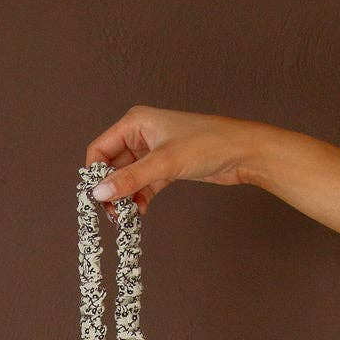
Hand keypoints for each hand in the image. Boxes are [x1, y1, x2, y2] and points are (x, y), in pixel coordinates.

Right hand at [83, 105, 266, 218]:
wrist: (244, 152)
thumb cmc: (208, 143)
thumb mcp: (164, 162)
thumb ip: (130, 179)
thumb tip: (99, 193)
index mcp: (135, 123)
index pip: (100, 149)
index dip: (94, 174)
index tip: (96, 198)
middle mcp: (141, 135)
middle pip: (112, 166)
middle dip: (110, 189)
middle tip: (112, 213)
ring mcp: (154, 152)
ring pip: (128, 177)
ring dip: (125, 196)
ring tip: (126, 217)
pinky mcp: (167, 167)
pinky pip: (143, 184)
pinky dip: (140, 198)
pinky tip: (141, 211)